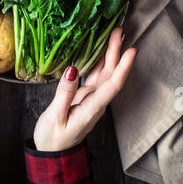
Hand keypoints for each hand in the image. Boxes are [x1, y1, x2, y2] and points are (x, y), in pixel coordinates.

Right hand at [34, 27, 136, 151]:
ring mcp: (91, 98)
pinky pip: (95, 76)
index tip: (131, 50)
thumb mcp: (55, 117)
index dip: (123, 67)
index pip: (112, 85)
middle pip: (111, 75)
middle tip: (120, 31)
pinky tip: (99, 51)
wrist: (52, 152)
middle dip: (116, 52)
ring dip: (109, 54)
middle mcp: (95, 102)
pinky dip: (98, 62)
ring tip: (114, 35)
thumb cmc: (52, 138)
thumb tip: (73, 69)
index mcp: (91, 108)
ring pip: (104, 73)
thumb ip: (65, 94)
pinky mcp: (84, 96)